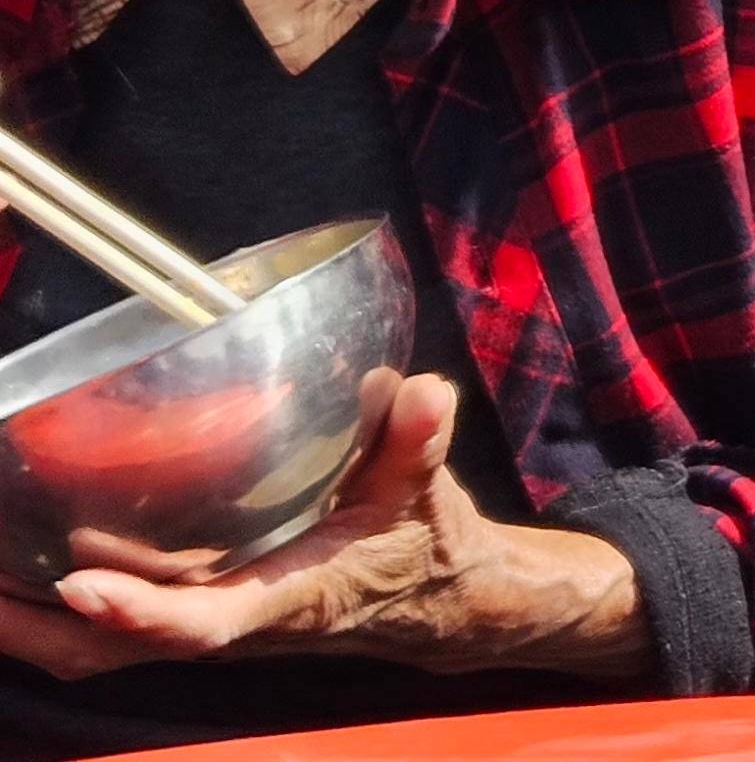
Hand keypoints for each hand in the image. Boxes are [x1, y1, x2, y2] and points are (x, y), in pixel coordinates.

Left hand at [0, 375, 647, 680]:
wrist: (425, 600)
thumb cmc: (417, 540)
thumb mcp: (425, 485)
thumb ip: (419, 437)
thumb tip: (423, 391)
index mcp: (286, 595)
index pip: (205, 622)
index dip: (141, 611)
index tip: (80, 587)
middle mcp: (230, 624)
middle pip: (108, 651)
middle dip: (30, 628)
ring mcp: (200, 625)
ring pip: (87, 648)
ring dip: (19, 620)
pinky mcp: (189, 614)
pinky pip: (96, 632)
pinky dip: (41, 609)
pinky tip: (17, 560)